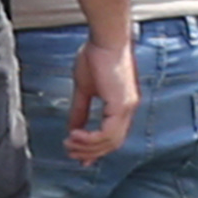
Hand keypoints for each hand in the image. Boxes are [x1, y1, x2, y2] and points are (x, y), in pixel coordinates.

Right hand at [65, 34, 135, 167]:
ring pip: (110, 141)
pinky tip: (75, 135)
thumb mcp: (84, 89)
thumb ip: (80, 111)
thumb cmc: (96, 56)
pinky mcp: (121, 105)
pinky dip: (90, 139)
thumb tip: (73, 128)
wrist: (106, 40)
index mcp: (121, 104)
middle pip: (113, 143)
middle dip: (90, 152)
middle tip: (70, 153)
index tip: (80, 157)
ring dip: (87, 147)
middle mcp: (128, 108)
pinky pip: (107, 132)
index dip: (96, 149)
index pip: (113, 135)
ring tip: (69, 143)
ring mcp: (126, 107)